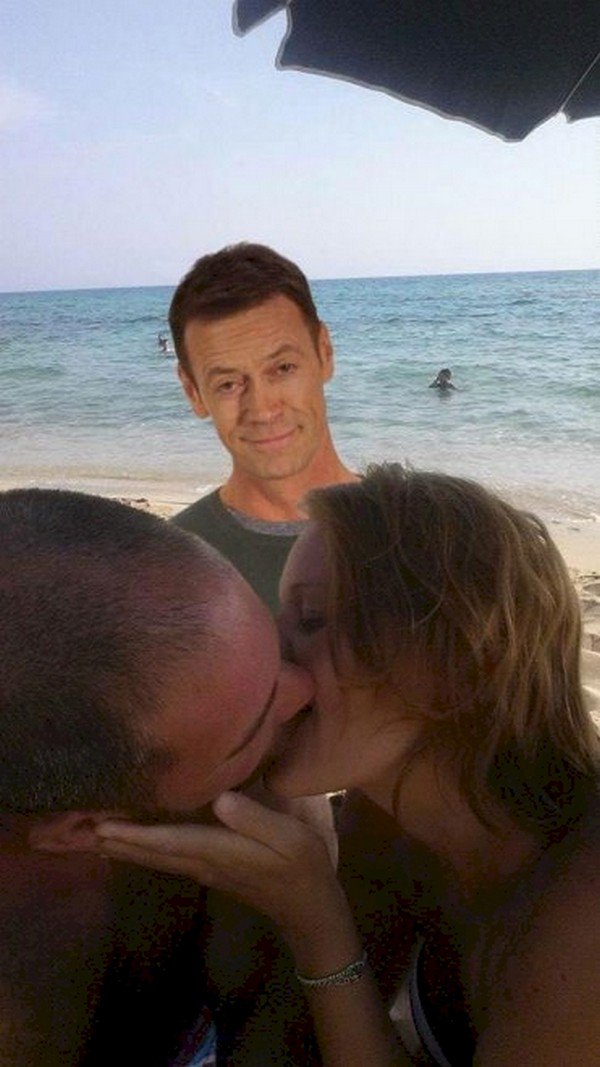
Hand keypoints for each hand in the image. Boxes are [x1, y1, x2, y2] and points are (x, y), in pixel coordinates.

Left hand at [97, 791, 343, 942]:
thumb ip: (257, 819)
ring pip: (156, 857)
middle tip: (78, 827)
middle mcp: (204, 863)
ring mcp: (205, 869)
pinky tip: (133, 842)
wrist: (310, 911)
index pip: (168, 841)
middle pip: (152, 852)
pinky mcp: (210, 869)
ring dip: (126, 846)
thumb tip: (221, 800)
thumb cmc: (303, 868)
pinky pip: (166, 857)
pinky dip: (144, 849)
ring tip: (94, 834)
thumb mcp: (292, 838)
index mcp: (220, 852)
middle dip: (117, 839)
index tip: (100, 825)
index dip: (133, 832)